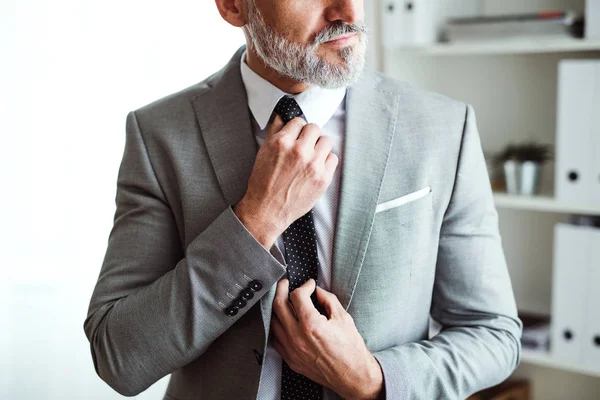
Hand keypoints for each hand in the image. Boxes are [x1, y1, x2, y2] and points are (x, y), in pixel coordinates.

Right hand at [234, 116, 338, 248]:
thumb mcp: (263, 152)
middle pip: (314, 128)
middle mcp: (299, 151)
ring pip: (326, 141)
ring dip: (319, 146)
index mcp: (282, 142)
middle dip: (309, 135)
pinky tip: (316, 168)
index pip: (298, 121)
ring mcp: (313, 165)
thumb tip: (283, 116)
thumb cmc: (263, 182)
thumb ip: (275, 131)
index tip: (296, 136)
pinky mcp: (323, 178)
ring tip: (311, 156)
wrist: (268, 210)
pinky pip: (333, 158)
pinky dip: (326, 162)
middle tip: (304, 145)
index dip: (296, 129)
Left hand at [270, 278, 383, 399]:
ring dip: (277, 308)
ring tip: (283, 300)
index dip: (304, 286)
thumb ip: (328, 300)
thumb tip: (318, 291)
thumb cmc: (350, 349)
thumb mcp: (343, 318)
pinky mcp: (290, 359)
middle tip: (286, 284)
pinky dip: (277, 326)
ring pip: (273, 322)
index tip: (309, 285)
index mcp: (311, 325)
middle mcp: (297, 337)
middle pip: (279, 305)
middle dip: (282, 289)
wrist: (352, 375)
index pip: (297, 296)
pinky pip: (275, 339)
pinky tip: (283, 321)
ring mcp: (291, 349)